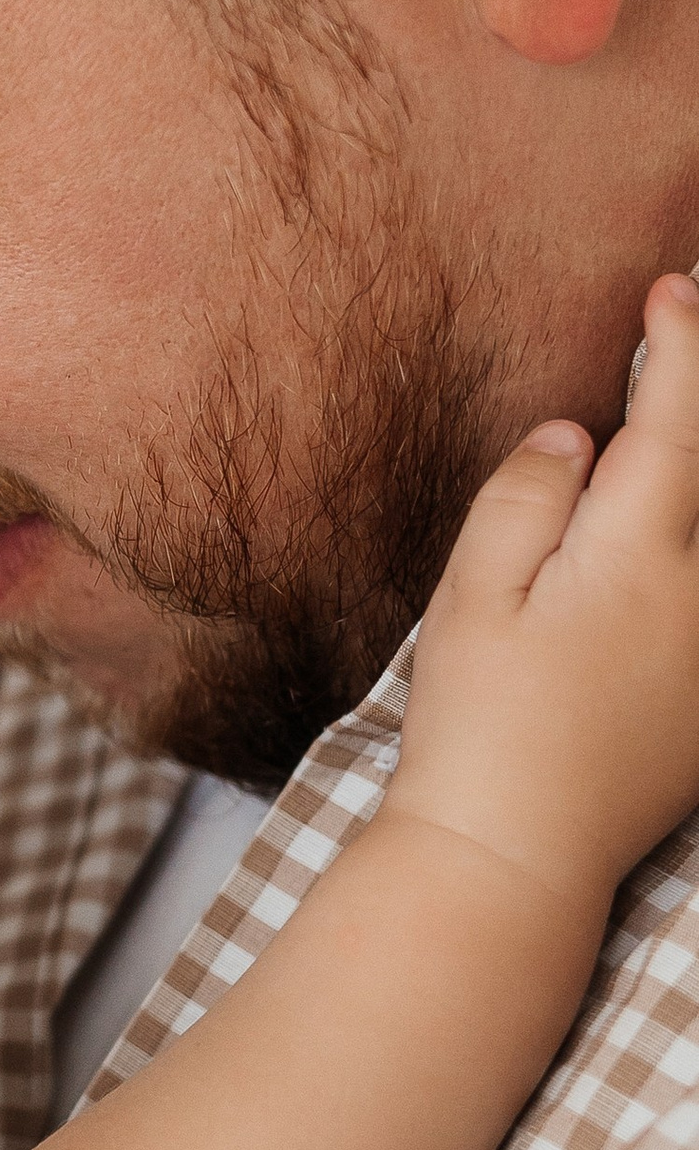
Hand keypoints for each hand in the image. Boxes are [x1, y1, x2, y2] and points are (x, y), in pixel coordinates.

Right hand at [396, 271, 698, 908]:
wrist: (518, 859)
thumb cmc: (481, 726)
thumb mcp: (472, 600)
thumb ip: (525, 500)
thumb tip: (577, 434)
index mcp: (643, 554)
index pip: (682, 418)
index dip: (685, 343)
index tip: (671, 291)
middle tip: (695, 329)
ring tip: (681, 426)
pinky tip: (677, 521)